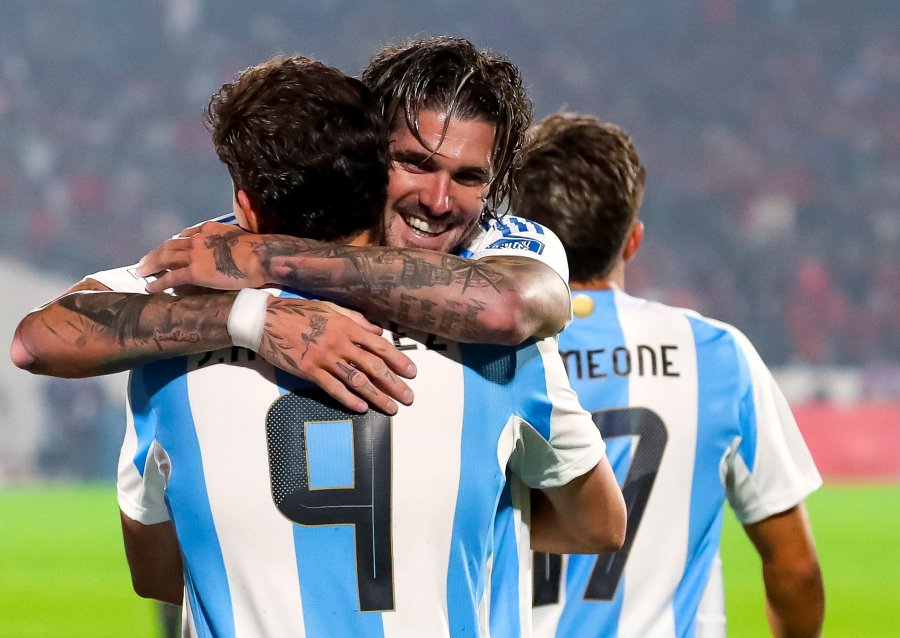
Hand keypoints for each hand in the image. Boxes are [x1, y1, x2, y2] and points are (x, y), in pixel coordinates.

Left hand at [139, 223, 264, 292]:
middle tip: (145, 261)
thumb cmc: (260, 249)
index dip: (175, 242)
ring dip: (151, 265)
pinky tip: (150, 287)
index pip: (187, 235)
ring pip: (165, 258)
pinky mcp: (195, 272)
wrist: (260, 256)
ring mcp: (195, 255)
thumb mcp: (245, 235)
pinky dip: (158, 282)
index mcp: (210, 229)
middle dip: (156, 253)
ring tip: (141, 273)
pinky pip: (171, 277)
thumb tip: (239, 233)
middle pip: (171, 245)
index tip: (168, 248)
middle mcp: (198, 239)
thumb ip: (236, 236)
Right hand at [259, 297, 415, 414]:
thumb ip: (356, 319)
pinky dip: (348, 399)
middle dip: (394, 383)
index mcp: (347, 327)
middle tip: (408, 397)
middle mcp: (340, 343)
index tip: (412, 372)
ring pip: (356, 381)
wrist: (266, 320)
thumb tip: (378, 330)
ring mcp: (324, 358)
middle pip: (373, 367)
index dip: (398, 360)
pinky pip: (333, 388)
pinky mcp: (309, 371)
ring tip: (391, 408)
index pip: (380, 346)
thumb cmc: (300, 312)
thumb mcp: (331, 308)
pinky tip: (361, 408)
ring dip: (376, 396)